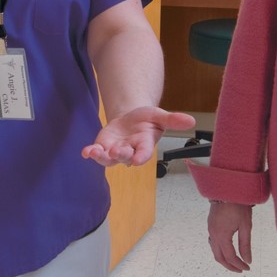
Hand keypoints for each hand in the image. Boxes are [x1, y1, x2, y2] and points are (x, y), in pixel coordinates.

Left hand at [81, 106, 197, 166]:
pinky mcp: (103, 147)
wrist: (131, 118)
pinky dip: (91, 153)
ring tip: (94, 152)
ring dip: (101, 156)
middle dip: (120, 154)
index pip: (143, 154)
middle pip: (124, 157)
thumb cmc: (147, 120)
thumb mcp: (160, 116)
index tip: (136, 160)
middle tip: (116, 151)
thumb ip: (173, 120)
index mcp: (144, 145)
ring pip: (108, 159)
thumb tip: (191, 120)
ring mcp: (115, 151)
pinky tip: (85, 151)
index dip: (140, 157)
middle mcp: (129, 151)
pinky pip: (97, 153)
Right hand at [208, 201, 252, 272]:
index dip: (239, 264)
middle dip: (230, 266)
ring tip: (235, 262)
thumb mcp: (245, 226)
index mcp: (222, 235)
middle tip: (241, 269)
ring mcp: (210, 229)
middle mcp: (213, 234)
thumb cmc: (238, 205)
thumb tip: (247, 260)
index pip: (230, 257)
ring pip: (214, 250)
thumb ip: (246, 245)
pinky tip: (226, 249)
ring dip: (224, 259)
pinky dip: (219, 250)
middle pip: (219, 257)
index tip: (247, 268)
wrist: (228, 189)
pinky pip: (212, 242)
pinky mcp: (211, 224)